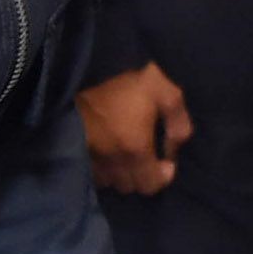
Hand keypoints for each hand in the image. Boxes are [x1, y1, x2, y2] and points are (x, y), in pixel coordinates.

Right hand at [74, 64, 190, 196]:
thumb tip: (176, 145)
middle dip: (142, 176)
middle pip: (130, 186)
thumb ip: (178, 120)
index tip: (165, 160)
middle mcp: (112, 160)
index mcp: (135, 148)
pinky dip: (102, 170)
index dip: (162, 177)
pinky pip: (91, 173)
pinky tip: (107, 155)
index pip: (150, 185)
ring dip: (121, 175)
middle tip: (148, 157)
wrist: (84, 67)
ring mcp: (90, 157)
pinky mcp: (74, 150)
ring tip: (127, 157)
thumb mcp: (164, 90)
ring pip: (109, 182)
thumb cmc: (126, 78)